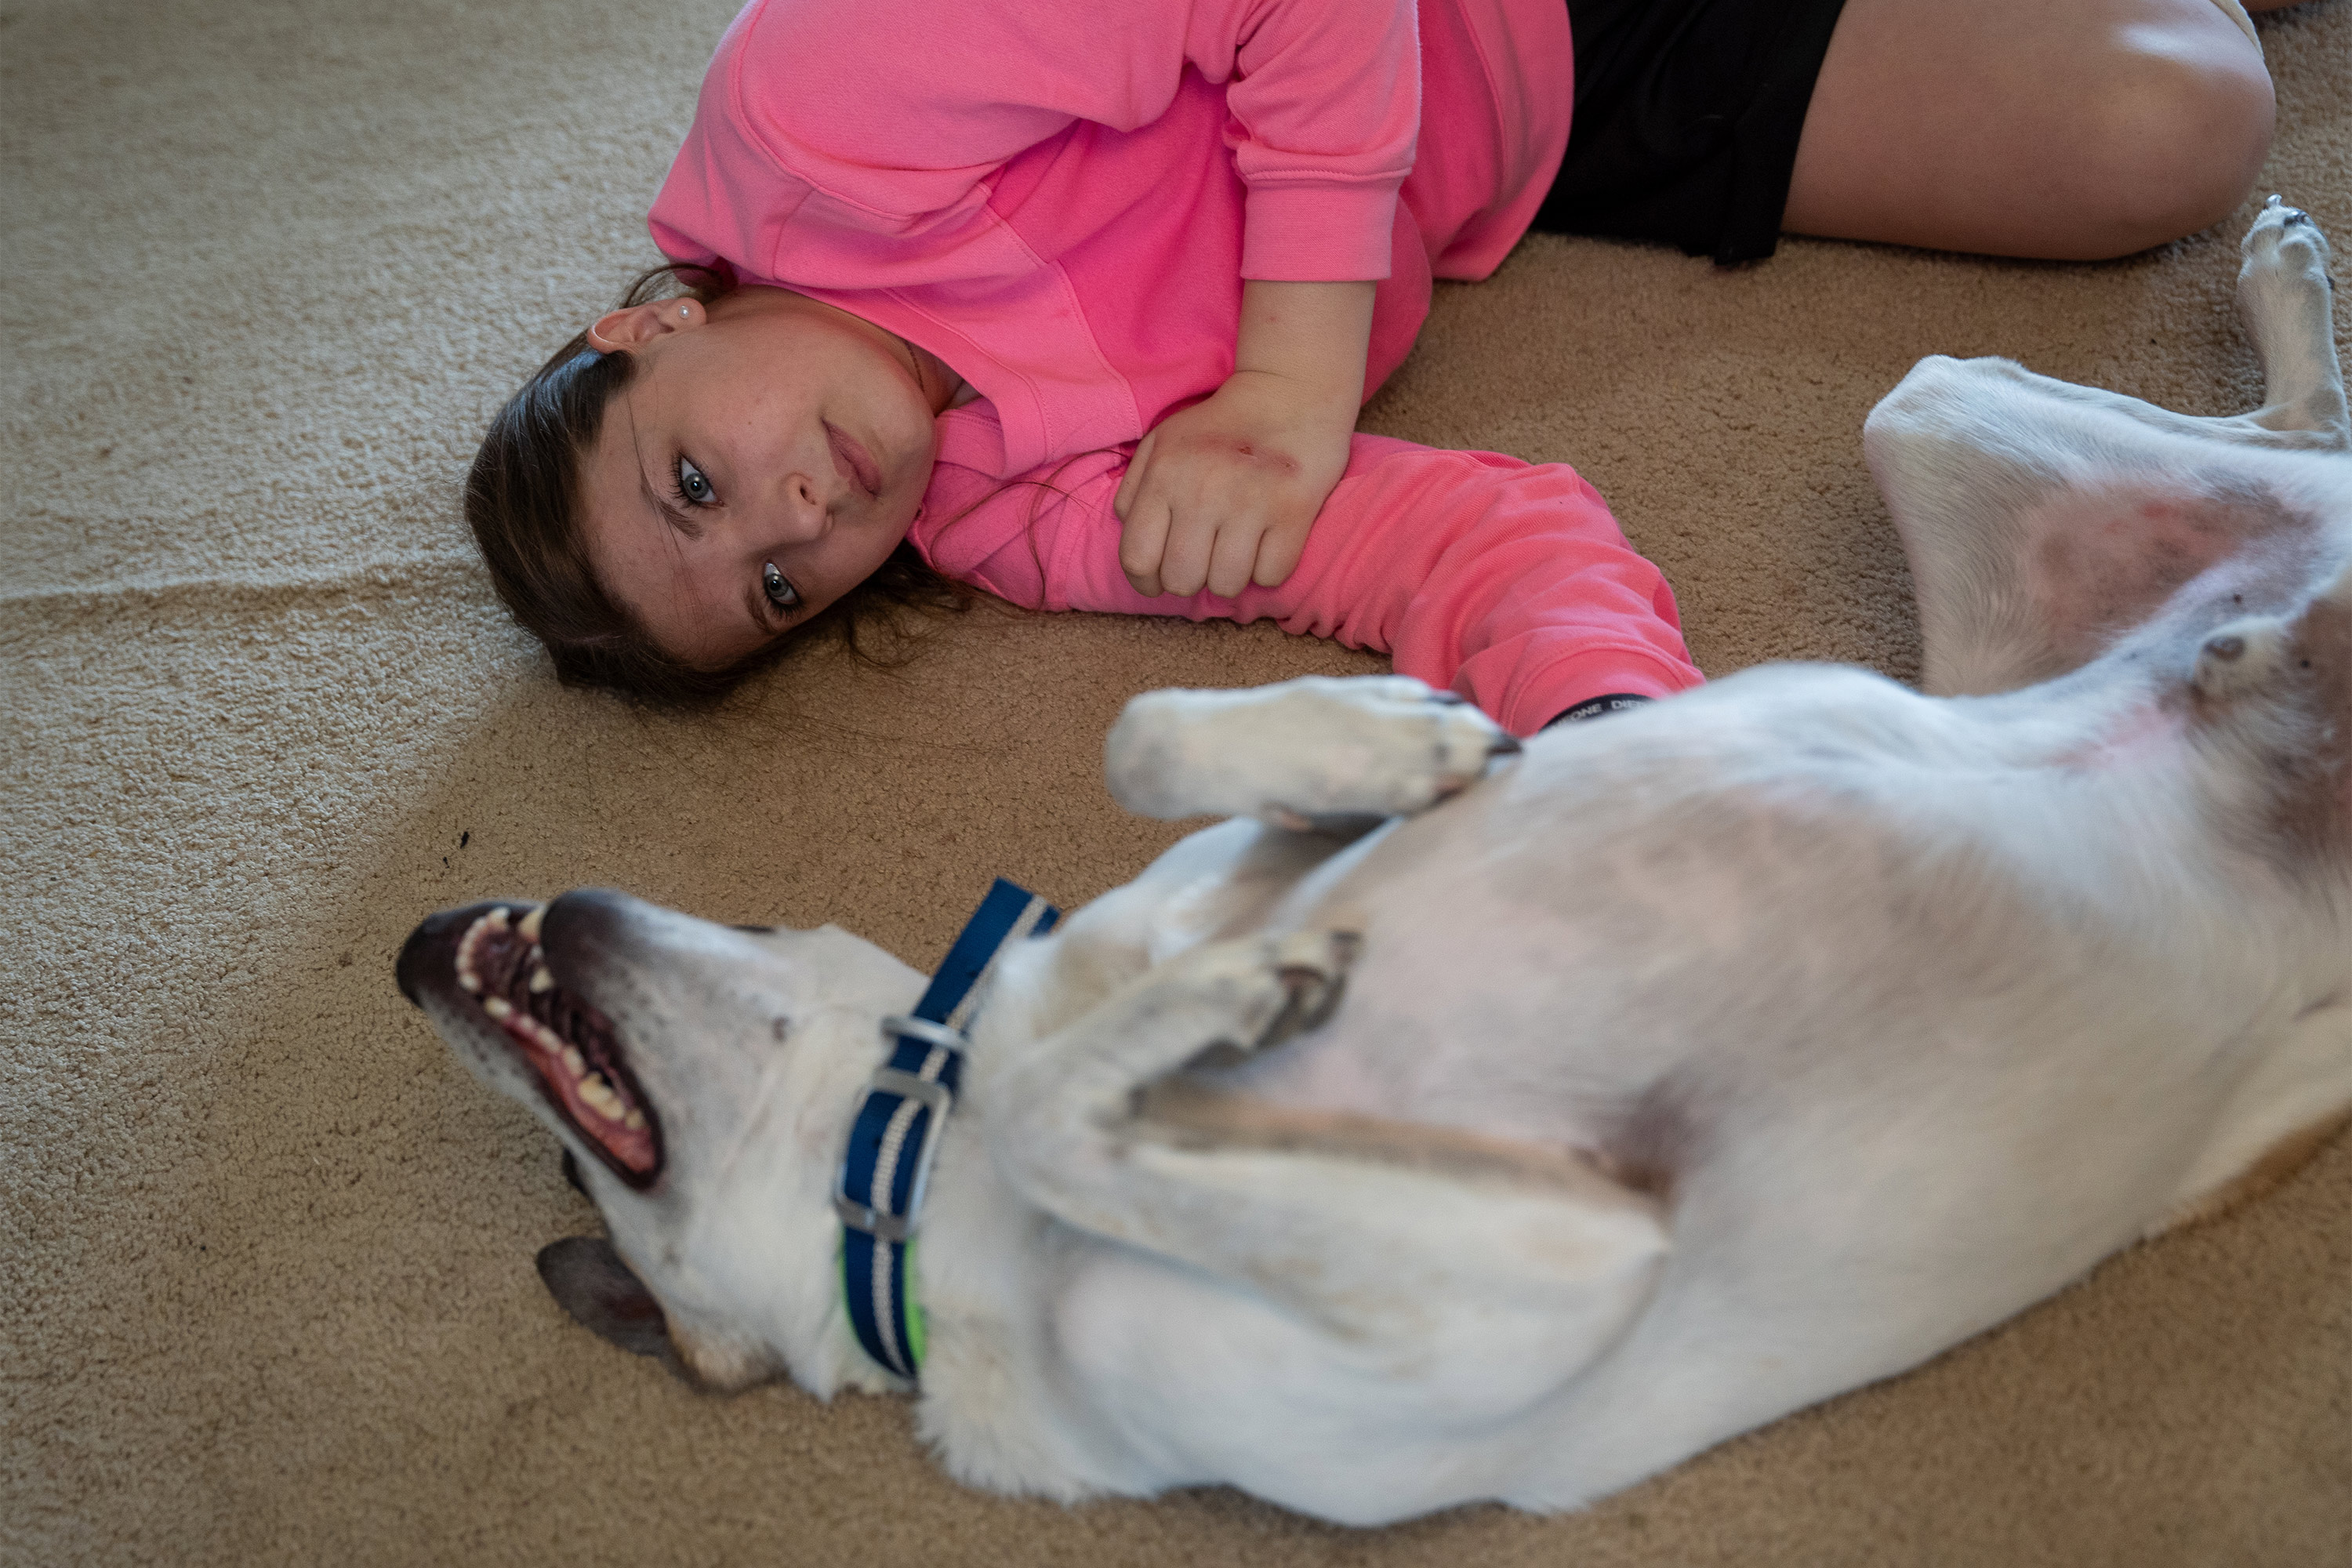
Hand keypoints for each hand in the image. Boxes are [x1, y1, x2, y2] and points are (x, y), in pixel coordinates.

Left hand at [1112, 370, 1354, 597]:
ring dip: (1229, 577)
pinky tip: (1267, 540)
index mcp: (1165, 474)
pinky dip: (1268, 568)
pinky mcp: (1294, 511)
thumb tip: (1132, 537)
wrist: (1289, 393)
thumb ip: (1134, 490)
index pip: (1137, 559)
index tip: (1158, 580)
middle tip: (1204, 558)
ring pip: (1226, 586)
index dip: (1145, 582)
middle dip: (1190, 580)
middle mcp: (1203, 489)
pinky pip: (1270, 576)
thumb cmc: (1220, 427)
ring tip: (1236, 548)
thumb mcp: (1162, 443)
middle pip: (1181, 580)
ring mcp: (1251, 501)